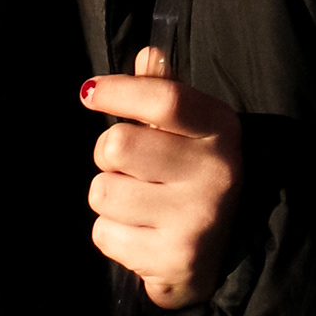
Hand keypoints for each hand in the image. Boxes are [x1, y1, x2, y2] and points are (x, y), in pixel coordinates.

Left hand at [84, 47, 242, 308]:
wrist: (226, 253)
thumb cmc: (194, 176)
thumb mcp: (191, 130)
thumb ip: (164, 92)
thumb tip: (148, 55)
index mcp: (221, 131)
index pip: (165, 100)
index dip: (119, 91)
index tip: (90, 94)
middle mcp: (216, 173)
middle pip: (116, 146)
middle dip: (108, 156)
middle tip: (132, 167)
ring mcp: (196, 219)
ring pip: (103, 192)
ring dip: (110, 198)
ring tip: (141, 204)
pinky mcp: (174, 259)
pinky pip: (104, 235)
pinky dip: (113, 235)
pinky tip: (142, 234)